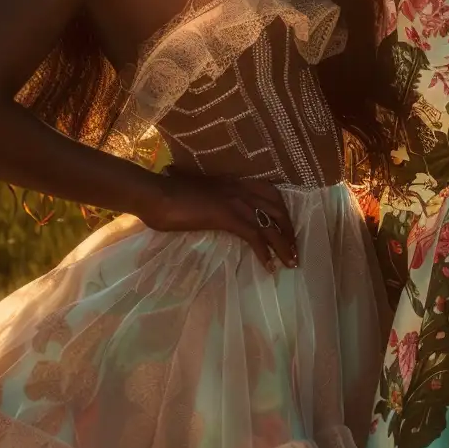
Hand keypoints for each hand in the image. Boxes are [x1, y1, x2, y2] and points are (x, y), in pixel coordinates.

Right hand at [139, 173, 297, 270]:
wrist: (154, 193)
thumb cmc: (167, 193)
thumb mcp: (197, 192)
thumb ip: (208, 196)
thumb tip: (205, 205)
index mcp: (234, 181)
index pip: (271, 193)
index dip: (282, 213)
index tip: (287, 230)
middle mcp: (240, 189)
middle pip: (278, 210)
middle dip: (289, 232)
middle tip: (294, 251)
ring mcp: (235, 201)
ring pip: (270, 225)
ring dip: (283, 246)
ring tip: (290, 263)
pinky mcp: (227, 216)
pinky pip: (254, 236)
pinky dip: (264, 252)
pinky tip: (268, 265)